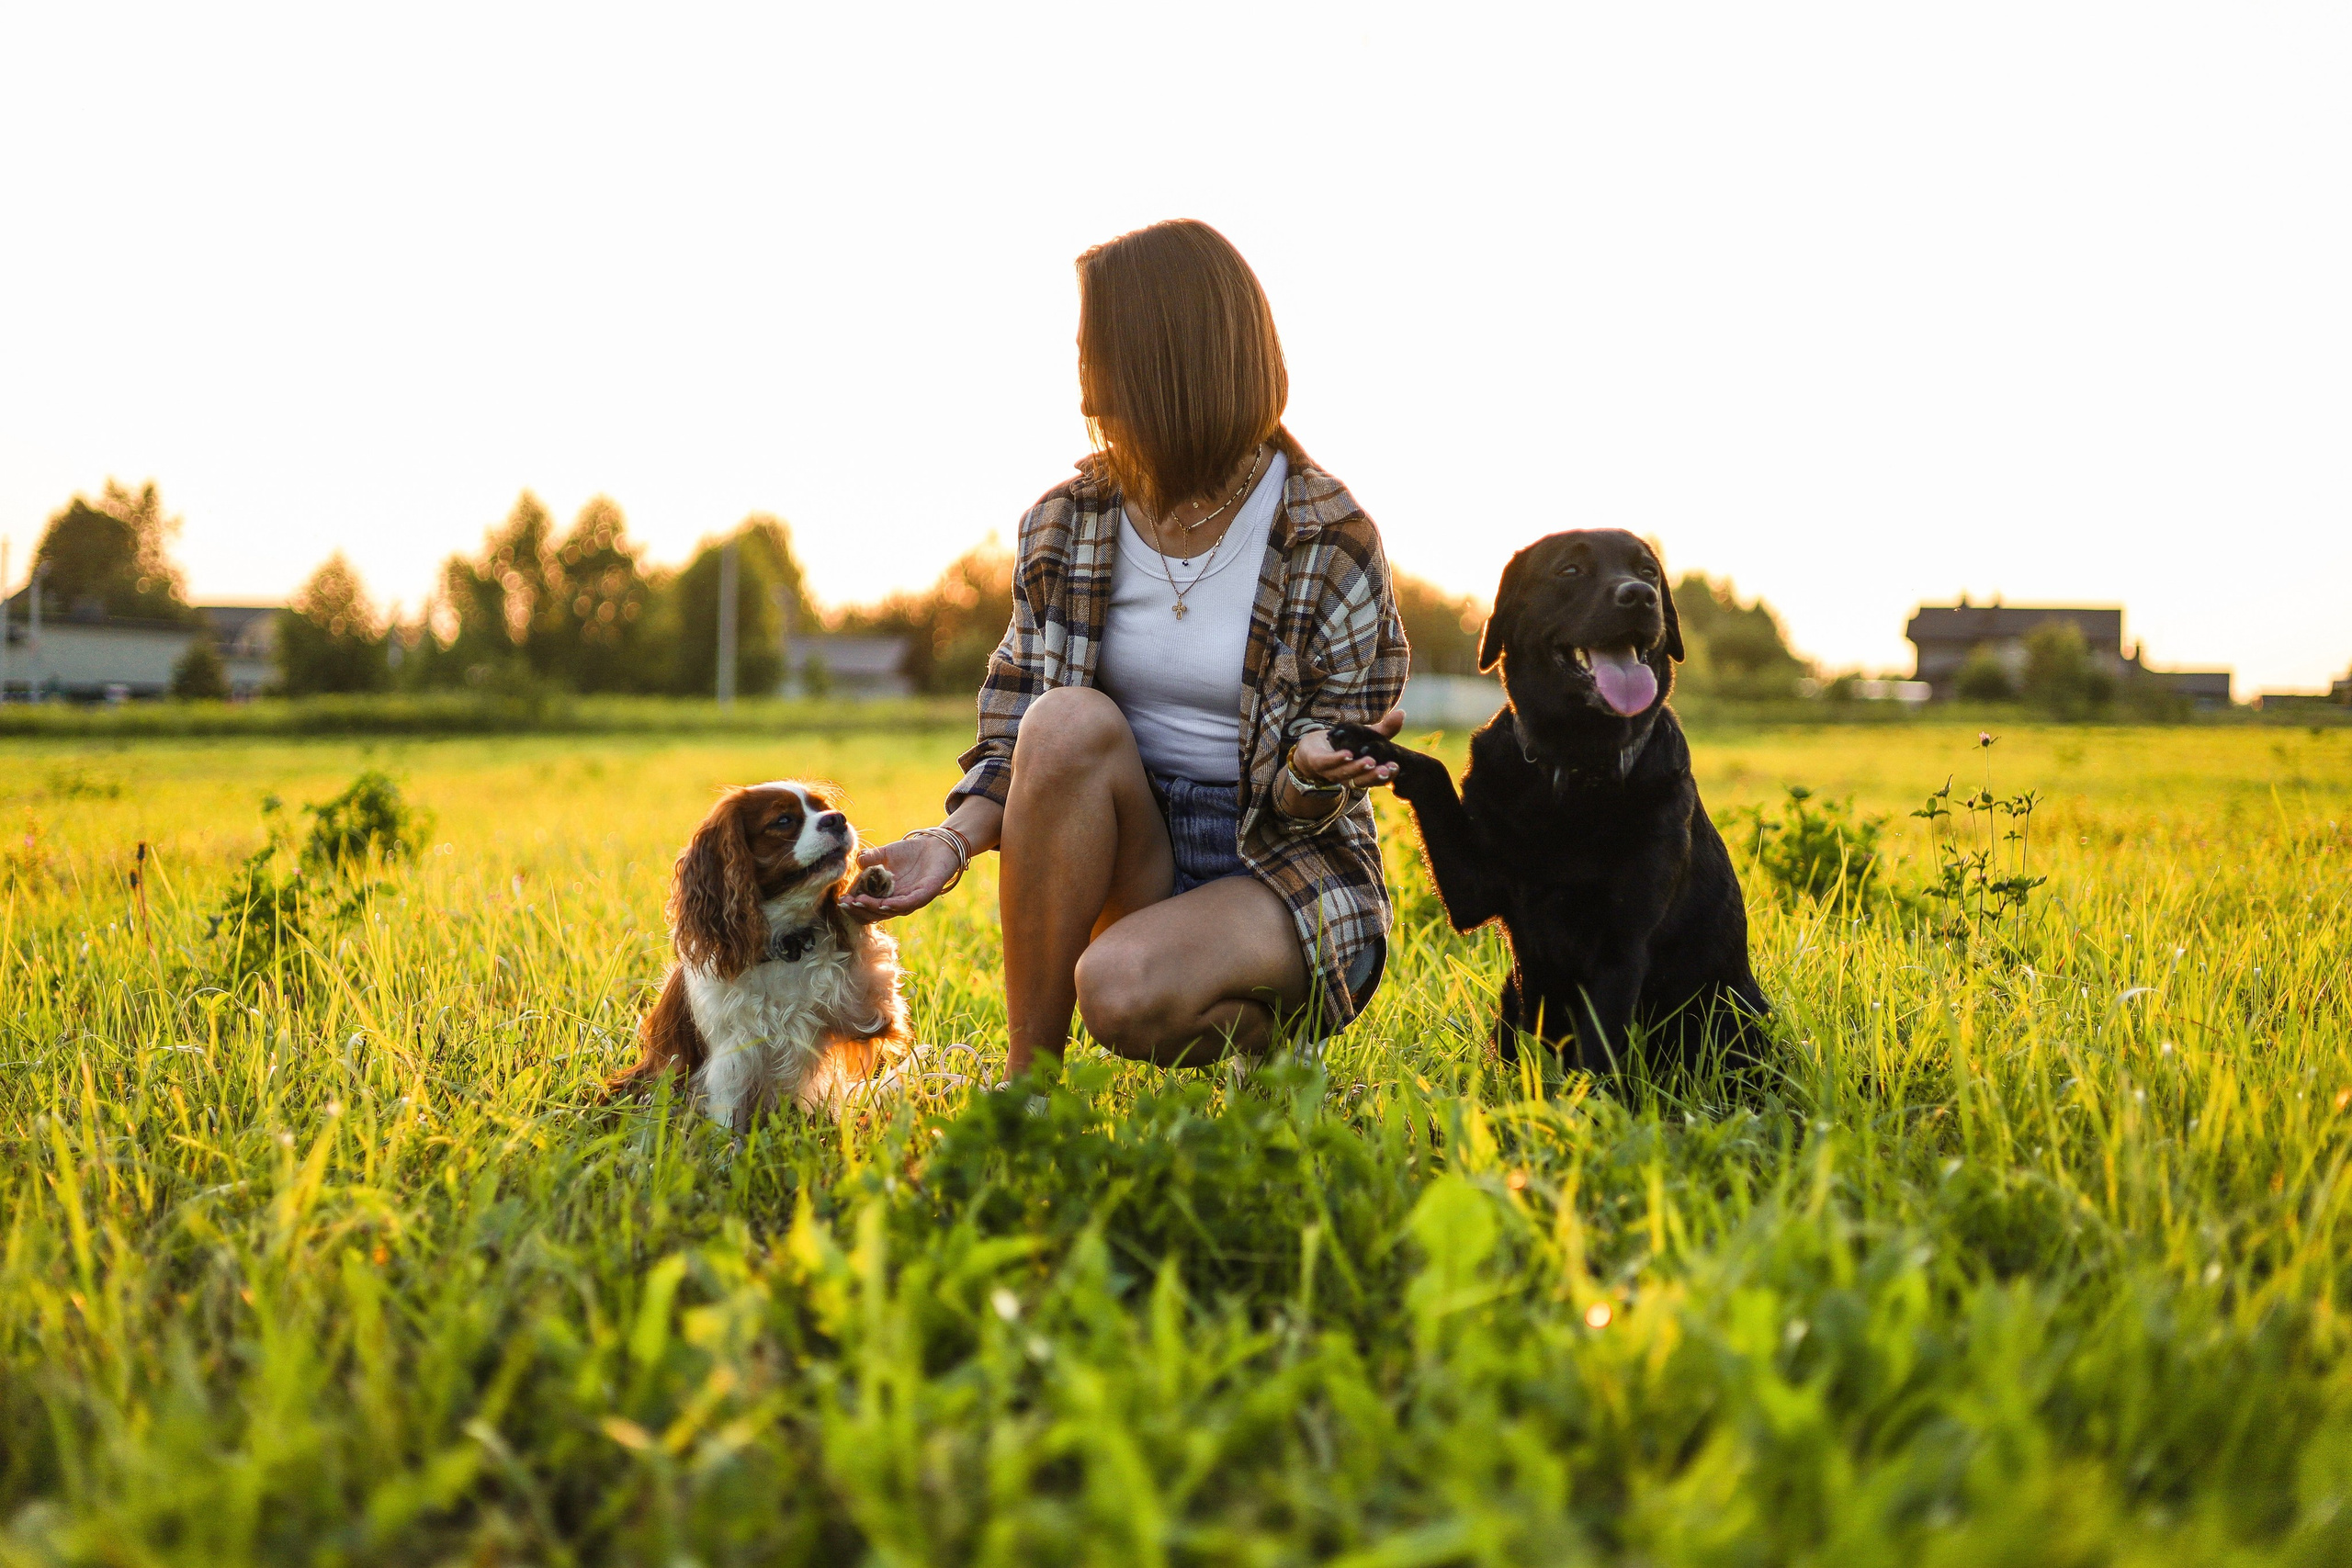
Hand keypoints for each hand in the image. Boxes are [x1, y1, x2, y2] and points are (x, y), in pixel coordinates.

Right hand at [840, 834, 961, 921]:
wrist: (938, 844)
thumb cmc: (911, 851)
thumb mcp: (885, 853)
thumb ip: (870, 858)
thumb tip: (857, 862)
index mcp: (887, 895)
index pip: (868, 906)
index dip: (855, 904)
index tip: (841, 899)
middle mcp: (899, 901)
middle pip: (876, 913)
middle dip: (860, 909)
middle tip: (846, 903)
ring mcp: (912, 899)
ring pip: (890, 910)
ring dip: (873, 908)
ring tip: (858, 902)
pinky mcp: (926, 894)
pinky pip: (908, 904)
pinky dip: (895, 905)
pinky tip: (883, 903)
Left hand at [1293, 706, 1405, 787]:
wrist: (1311, 748)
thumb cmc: (1343, 745)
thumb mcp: (1365, 737)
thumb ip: (1383, 730)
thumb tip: (1401, 713)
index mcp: (1360, 773)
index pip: (1375, 778)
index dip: (1386, 775)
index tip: (1396, 767)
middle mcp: (1346, 776)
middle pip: (1362, 780)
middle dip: (1374, 775)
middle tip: (1386, 769)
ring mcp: (1330, 771)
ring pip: (1345, 773)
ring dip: (1357, 768)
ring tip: (1370, 761)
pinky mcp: (1316, 762)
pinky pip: (1327, 763)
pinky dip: (1337, 759)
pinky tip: (1347, 753)